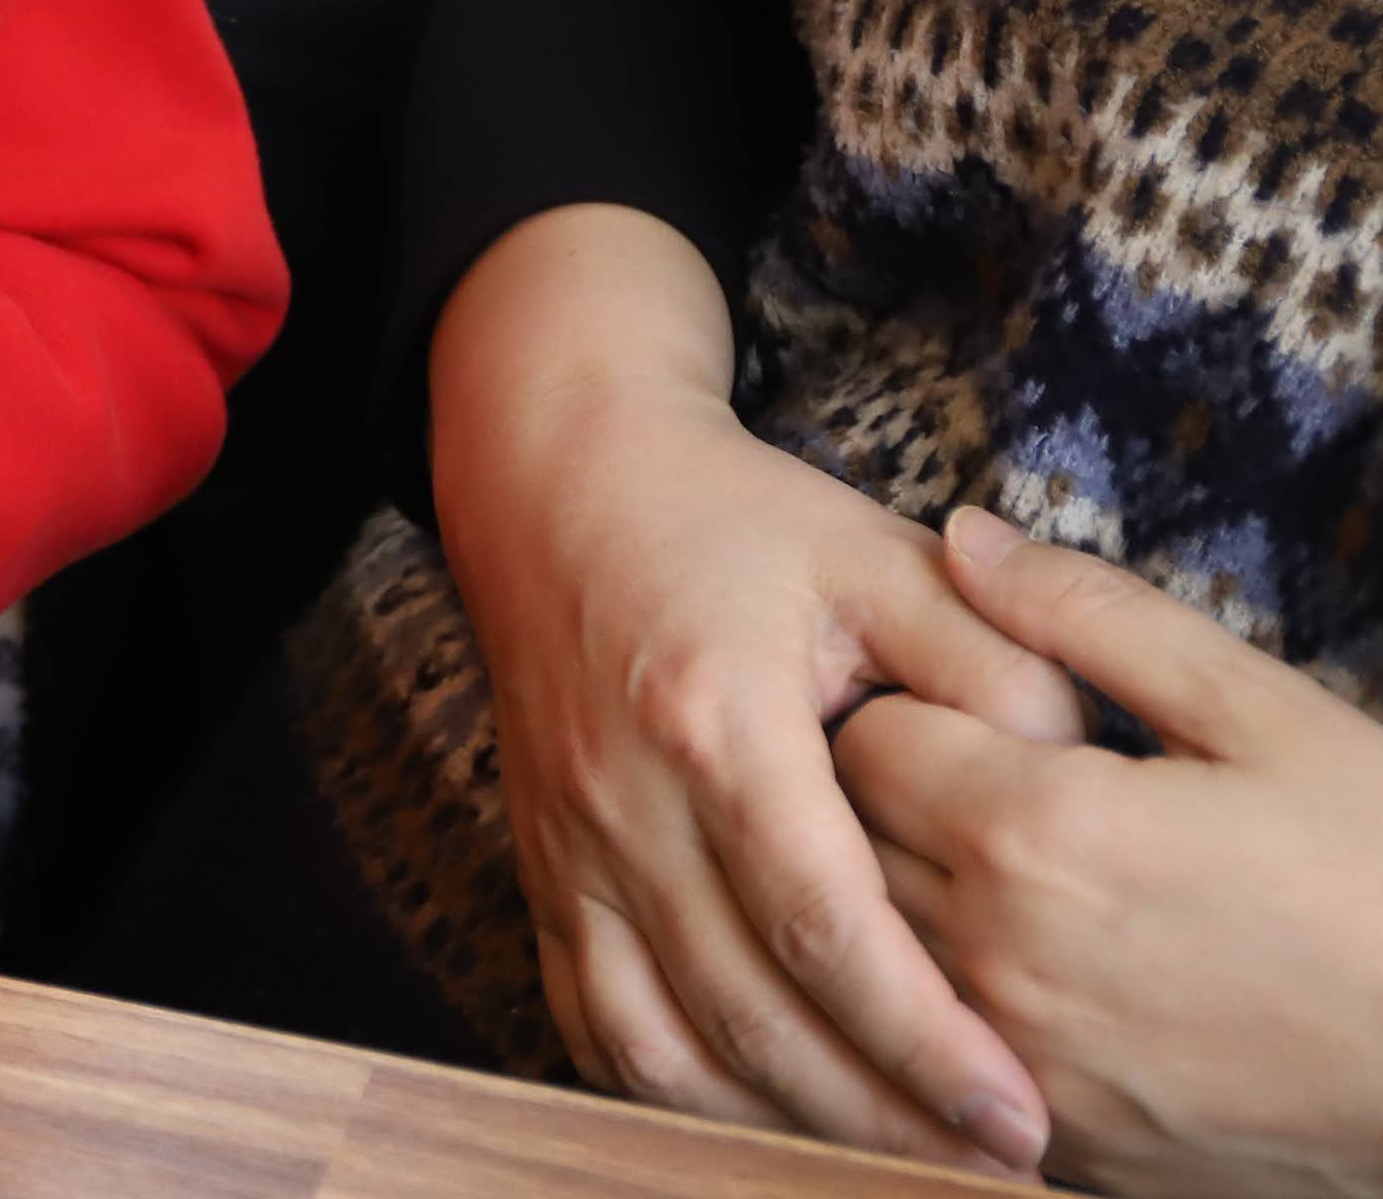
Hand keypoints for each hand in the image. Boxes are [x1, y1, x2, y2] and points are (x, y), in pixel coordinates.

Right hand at [433, 208, 1078, 1172]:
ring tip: (897, 1159)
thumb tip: (1072, 785)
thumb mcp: (879, 555)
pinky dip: (675, 1094)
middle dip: (877, 1116)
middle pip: (747, 1011)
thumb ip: (990, 663)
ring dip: (779, 1124)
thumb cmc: (735, 524)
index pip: (819, 923)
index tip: (1018, 1114)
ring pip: (660, 1043)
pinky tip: (766, 1119)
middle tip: (995, 1167)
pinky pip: (593, 1022)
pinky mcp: (541, 870)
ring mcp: (567, 845)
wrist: (556, 483)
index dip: (921, 1037)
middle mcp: (623, 799)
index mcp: (714, 719)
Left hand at [839, 507, 1382, 1197]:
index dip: (904, 709)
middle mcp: (998, 954)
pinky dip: (948, 1010)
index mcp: (1033, 829)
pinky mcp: (1066, 1146)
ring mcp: (1024, 1064)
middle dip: (881, 803)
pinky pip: (940, 1059)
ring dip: (900, 908)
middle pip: (847, 848)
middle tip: (966, 783)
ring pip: (880, 958)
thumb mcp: (1262, 715)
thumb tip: (964, 537)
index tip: (961, 711)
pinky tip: (1034, 975)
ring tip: (999, 874)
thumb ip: (1092, 615)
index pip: (863, 738)